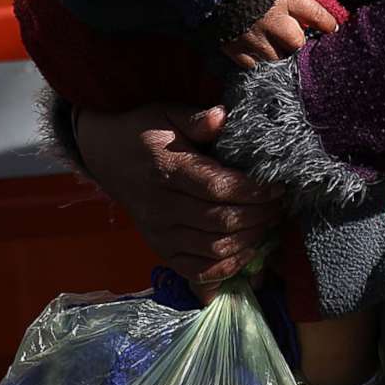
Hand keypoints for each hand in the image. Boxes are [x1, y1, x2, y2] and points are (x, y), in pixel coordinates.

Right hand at [72, 103, 284, 286]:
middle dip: (259, 216)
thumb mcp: (167, 114)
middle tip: (279, 206)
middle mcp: (162, 207)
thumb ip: (196, 118)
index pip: (218, 187)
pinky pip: (198, 270)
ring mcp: (160, 233)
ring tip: (268, 224)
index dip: (254, 191)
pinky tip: (246, 250)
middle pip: (221, 221)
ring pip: (214, 249)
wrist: (105, 156)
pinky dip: (227, 267)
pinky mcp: (160, 250)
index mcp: (168, 170)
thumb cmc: (143, 132)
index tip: (277, 186)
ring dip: (249, 240)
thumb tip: (222, 116)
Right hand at [219, 0, 340, 68]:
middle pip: (297, 42)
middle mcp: (275, 21)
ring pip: (276, 57)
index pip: (316, 15)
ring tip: (267, 41)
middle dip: (294, 39)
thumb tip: (296, 2)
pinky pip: (253, 63)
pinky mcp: (236, 48)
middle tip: (288, 34)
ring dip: (274, 50)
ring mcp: (255, 38)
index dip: (325, 23)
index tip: (330, 28)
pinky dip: (254, 58)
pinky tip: (250, 48)